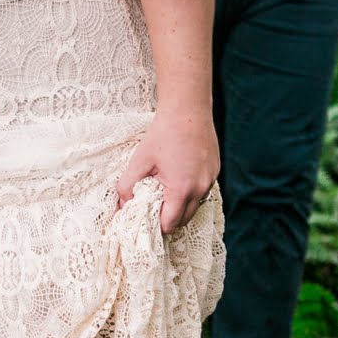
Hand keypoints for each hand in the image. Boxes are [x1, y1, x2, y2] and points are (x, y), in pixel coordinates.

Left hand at [116, 105, 219, 233]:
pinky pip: (202, 192)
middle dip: (169, 220)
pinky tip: (179, 178)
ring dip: (181, 207)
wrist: (188, 110)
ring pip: (195, 207)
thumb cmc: (163, 134)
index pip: (170, 224)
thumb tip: (122, 205)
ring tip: (166, 193)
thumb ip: (127, 186)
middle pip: (184, 221)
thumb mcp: (139, 160)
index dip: (156, 226)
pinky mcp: (214, 172)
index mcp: (181, 190)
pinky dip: (190, 193)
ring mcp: (210, 181)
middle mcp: (200, 189)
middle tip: (154, 210)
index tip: (146, 220)